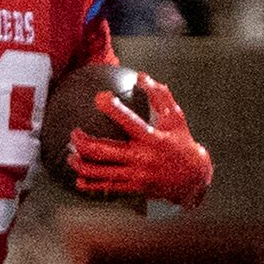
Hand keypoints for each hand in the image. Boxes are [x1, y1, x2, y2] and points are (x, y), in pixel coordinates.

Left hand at [67, 77, 212, 210]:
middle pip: (105, 150)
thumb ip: (160, 97)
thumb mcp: (176, 119)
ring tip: (70, 156)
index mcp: (152, 138)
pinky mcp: (134, 187)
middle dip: (84, 142)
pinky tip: (78, 180)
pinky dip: (91, 184)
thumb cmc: (182, 143)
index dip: (112, 109)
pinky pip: (108, 186)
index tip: (99, 97)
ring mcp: (136, 175)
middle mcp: (142, 157)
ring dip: (82, 164)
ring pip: (102, 171)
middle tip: (73, 133)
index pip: (129, 121)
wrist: (193, 178)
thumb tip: (143, 76)